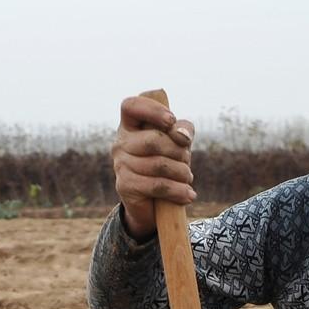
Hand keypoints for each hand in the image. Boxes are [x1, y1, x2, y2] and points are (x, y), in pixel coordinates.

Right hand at [112, 92, 195, 239]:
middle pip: (153, 140)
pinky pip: (157, 185)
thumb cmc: (167, 162)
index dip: (152, 110)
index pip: (131, 106)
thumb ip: (183, 129)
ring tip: (187, 178)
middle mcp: (120, 143)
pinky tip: (188, 194)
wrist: (152, 202)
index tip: (171, 120)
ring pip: (159, 164)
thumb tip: (181, 135)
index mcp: (130, 125)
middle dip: (178, 151)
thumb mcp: (178, 141)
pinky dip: (178, 190)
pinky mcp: (125, 186)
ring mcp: (120, 165)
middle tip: (186, 161)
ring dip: (182, 172)